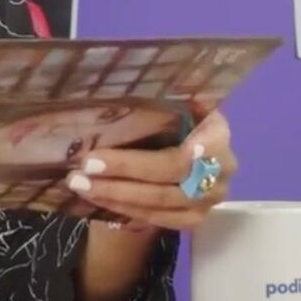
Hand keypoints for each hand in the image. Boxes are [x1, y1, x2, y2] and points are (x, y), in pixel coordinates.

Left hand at [67, 109, 235, 230]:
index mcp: (217, 132)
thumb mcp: (169, 102)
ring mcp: (209, 198)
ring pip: (160, 201)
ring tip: (79, 183)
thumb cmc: (169, 119)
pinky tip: (95, 197)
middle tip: (84, 165)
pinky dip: (123, 208)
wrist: (181, 151)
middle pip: (171, 174)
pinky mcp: (193, 219)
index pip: (197, 146)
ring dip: (116, 193)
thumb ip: (160, 98)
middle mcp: (221, 168)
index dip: (161, 155)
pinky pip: (156, 218)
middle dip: (124, 170)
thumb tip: (134, 82)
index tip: (111, 154)